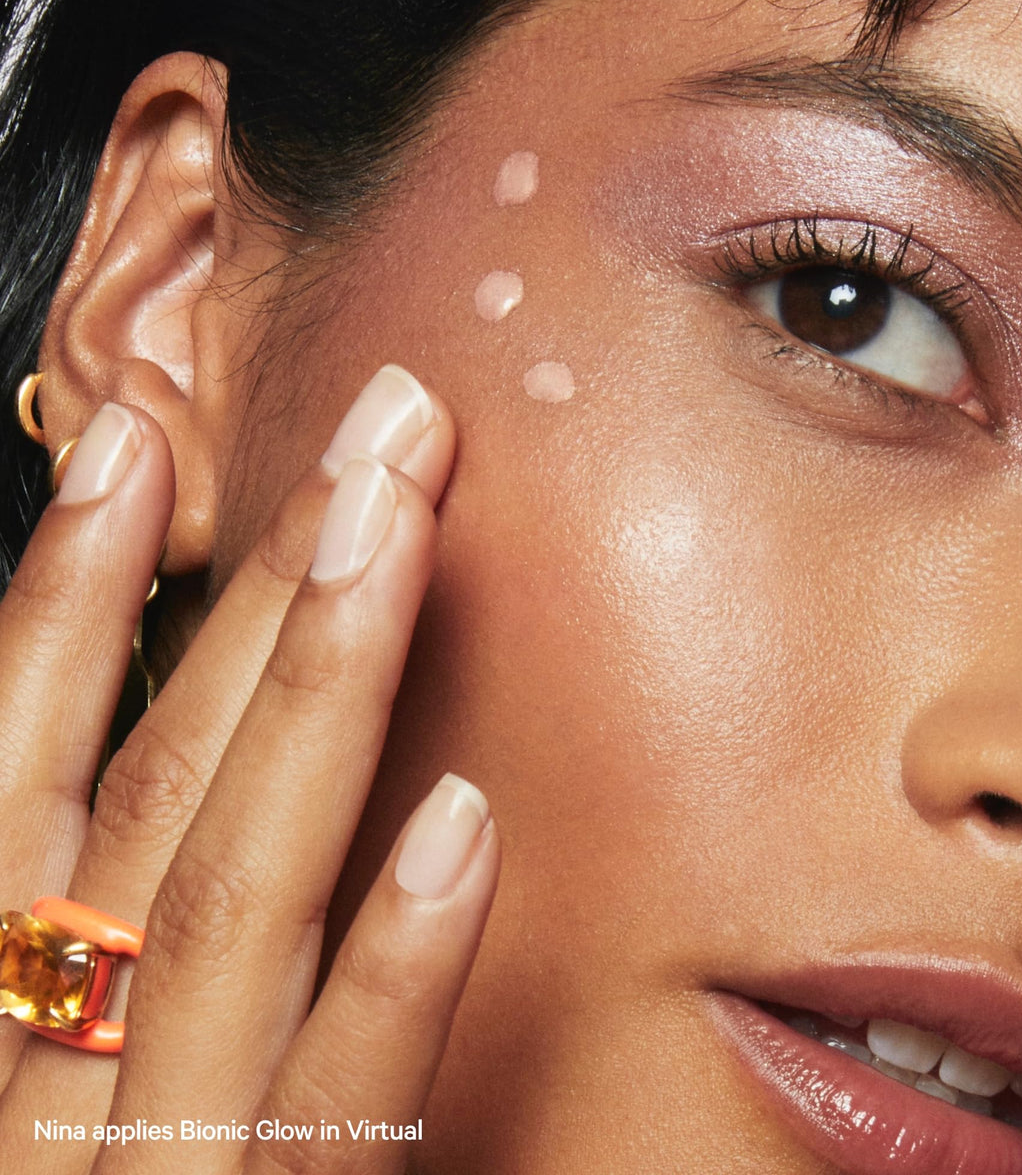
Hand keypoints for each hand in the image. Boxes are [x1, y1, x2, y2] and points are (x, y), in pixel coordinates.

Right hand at [0, 365, 497, 1173]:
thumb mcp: (27, 1091)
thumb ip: (61, 943)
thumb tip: (100, 783)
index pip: (13, 765)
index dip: (67, 597)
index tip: (136, 447)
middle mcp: (35, 1075)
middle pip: (149, 784)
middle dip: (259, 590)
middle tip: (371, 432)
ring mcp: (141, 1173)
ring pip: (227, 892)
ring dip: (316, 695)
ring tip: (398, 532)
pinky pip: (329, 1108)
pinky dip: (387, 967)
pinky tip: (464, 823)